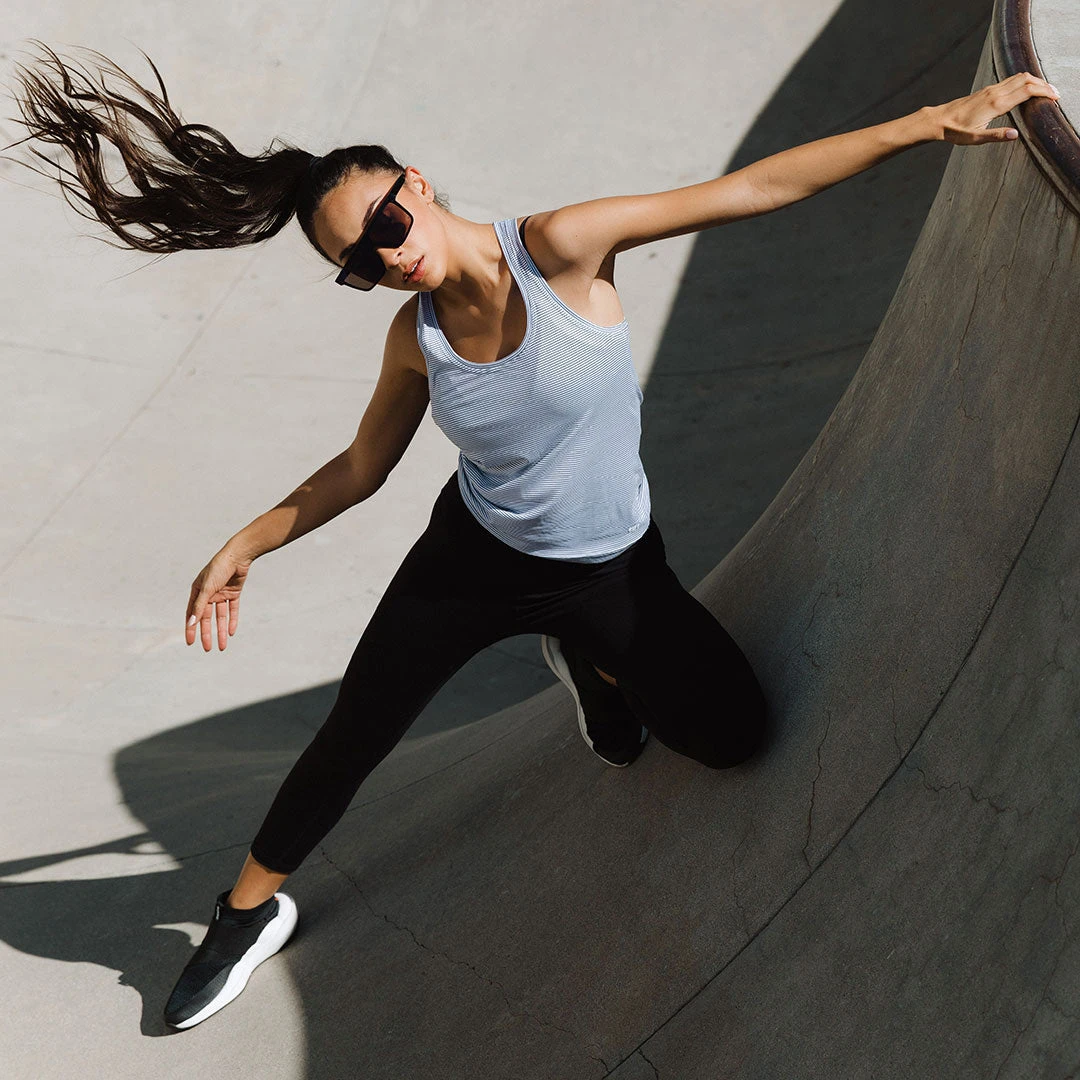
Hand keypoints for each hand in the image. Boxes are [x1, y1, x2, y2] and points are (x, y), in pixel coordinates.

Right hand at [185, 546, 253, 650]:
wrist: (238, 556)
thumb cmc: (218, 569)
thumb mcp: (207, 589)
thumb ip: (199, 606)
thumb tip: (190, 623)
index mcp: (197, 592)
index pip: (193, 614)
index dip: (191, 628)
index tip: (191, 643)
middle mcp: (208, 594)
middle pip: (207, 618)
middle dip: (207, 634)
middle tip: (208, 649)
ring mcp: (221, 594)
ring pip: (220, 617)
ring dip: (220, 631)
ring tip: (222, 646)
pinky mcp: (233, 593)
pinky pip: (232, 610)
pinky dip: (232, 621)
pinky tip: (231, 632)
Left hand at [929, 72, 1059, 144]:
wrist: (939, 120)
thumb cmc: (956, 131)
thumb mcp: (976, 138)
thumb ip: (996, 136)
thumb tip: (1015, 135)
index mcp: (996, 104)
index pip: (1027, 91)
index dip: (1044, 92)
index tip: (1055, 98)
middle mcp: (995, 93)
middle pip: (1027, 79)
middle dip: (1044, 85)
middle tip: (1056, 94)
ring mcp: (991, 89)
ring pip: (1019, 77)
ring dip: (1035, 81)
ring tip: (1046, 91)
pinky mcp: (988, 89)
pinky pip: (1011, 80)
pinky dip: (1024, 82)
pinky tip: (1028, 89)